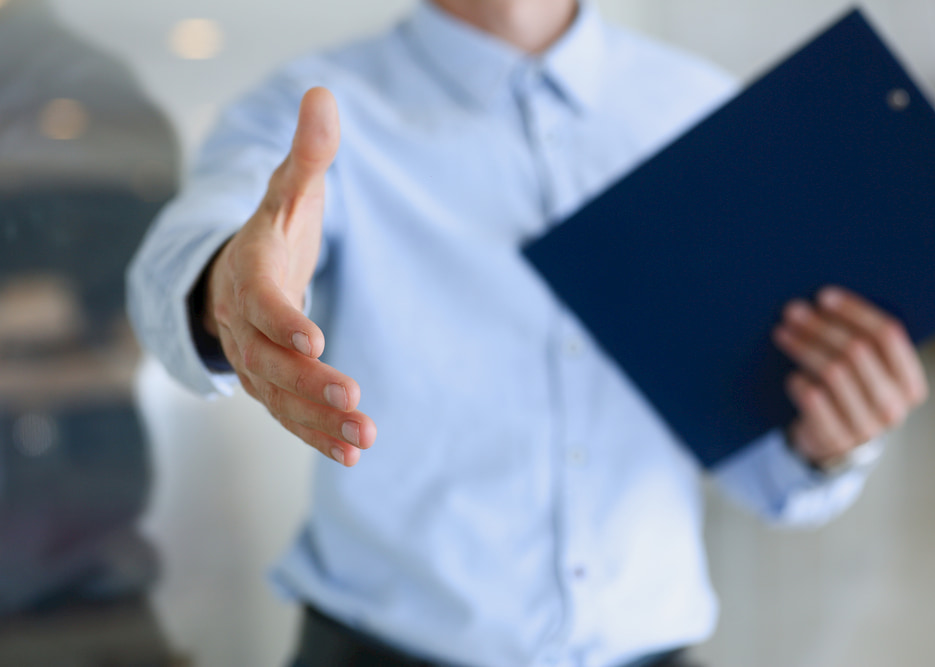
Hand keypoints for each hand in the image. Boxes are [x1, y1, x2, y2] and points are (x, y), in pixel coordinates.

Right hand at [202, 87, 375, 465]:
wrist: (240, 270)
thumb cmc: (273, 228)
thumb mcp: (290, 187)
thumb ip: (309, 152)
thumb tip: (323, 95)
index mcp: (249, 272)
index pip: (260, 298)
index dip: (283, 318)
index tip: (314, 337)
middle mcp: (244, 323)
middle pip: (267, 358)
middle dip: (306, 380)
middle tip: (350, 398)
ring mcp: (254, 359)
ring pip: (280, 396)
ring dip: (318, 420)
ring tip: (363, 438)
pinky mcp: (271, 384)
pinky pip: (289, 415)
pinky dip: (318, 435)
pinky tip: (354, 452)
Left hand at [772, 286, 927, 468]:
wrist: (835, 446)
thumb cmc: (851, 395)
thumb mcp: (868, 374)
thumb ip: (864, 344)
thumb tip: (826, 299)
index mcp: (910, 384)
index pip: (888, 335)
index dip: (855, 311)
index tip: (824, 296)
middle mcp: (894, 407)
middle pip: (856, 350)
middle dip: (821, 325)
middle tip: (793, 310)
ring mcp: (866, 426)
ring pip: (832, 371)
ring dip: (803, 347)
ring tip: (783, 332)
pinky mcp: (835, 438)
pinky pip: (814, 399)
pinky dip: (800, 382)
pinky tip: (792, 375)